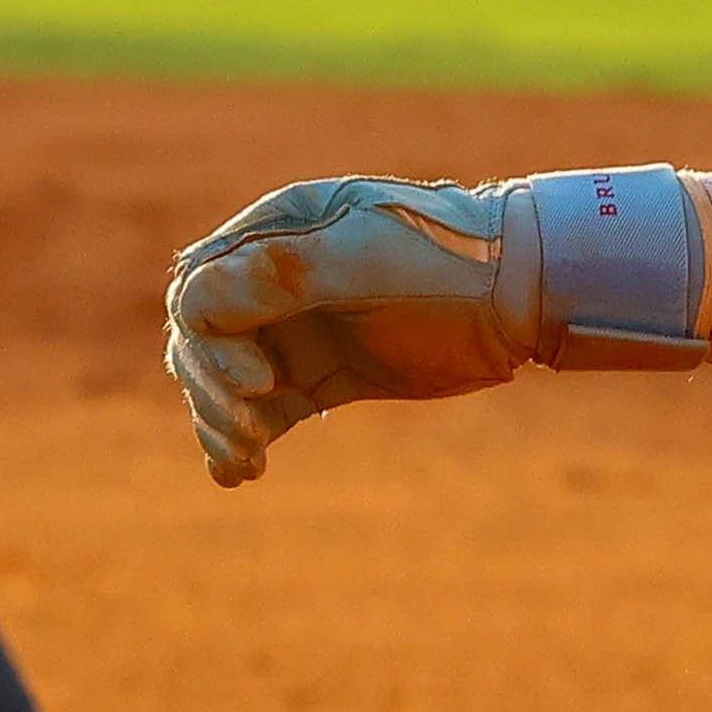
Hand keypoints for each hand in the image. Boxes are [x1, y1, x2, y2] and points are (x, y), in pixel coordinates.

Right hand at [162, 176, 530, 482]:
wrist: (519, 293)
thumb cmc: (444, 263)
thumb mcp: (364, 258)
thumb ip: (280, 273)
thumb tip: (192, 300)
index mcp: (272, 236)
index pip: (200, 297)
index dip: (213, 347)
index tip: (263, 383)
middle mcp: (272, 281)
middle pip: (203, 344)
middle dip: (214, 393)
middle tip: (252, 435)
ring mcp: (297, 329)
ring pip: (226, 382)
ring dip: (220, 423)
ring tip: (246, 462)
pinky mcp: (324, 373)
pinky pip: (265, 410)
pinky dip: (244, 441)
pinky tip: (238, 475)